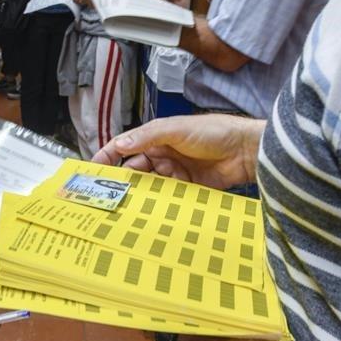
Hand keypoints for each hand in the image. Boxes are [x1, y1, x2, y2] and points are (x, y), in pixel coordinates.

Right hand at [92, 115, 265, 189]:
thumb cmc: (213, 132)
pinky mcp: (187, 189)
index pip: (125, 147)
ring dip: (140, 194)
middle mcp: (162, 155)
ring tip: (127, 206)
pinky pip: (167, 198)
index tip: (93, 169)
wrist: (246, 150)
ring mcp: (174, 173)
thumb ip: (148, 136)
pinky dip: (159, 204)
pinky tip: (150, 212)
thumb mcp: (176, 129)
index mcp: (156, 137)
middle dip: (122, 181)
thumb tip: (120, 144)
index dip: (108, 156)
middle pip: (134, 170)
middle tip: (107, 194)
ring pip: (149, 186)